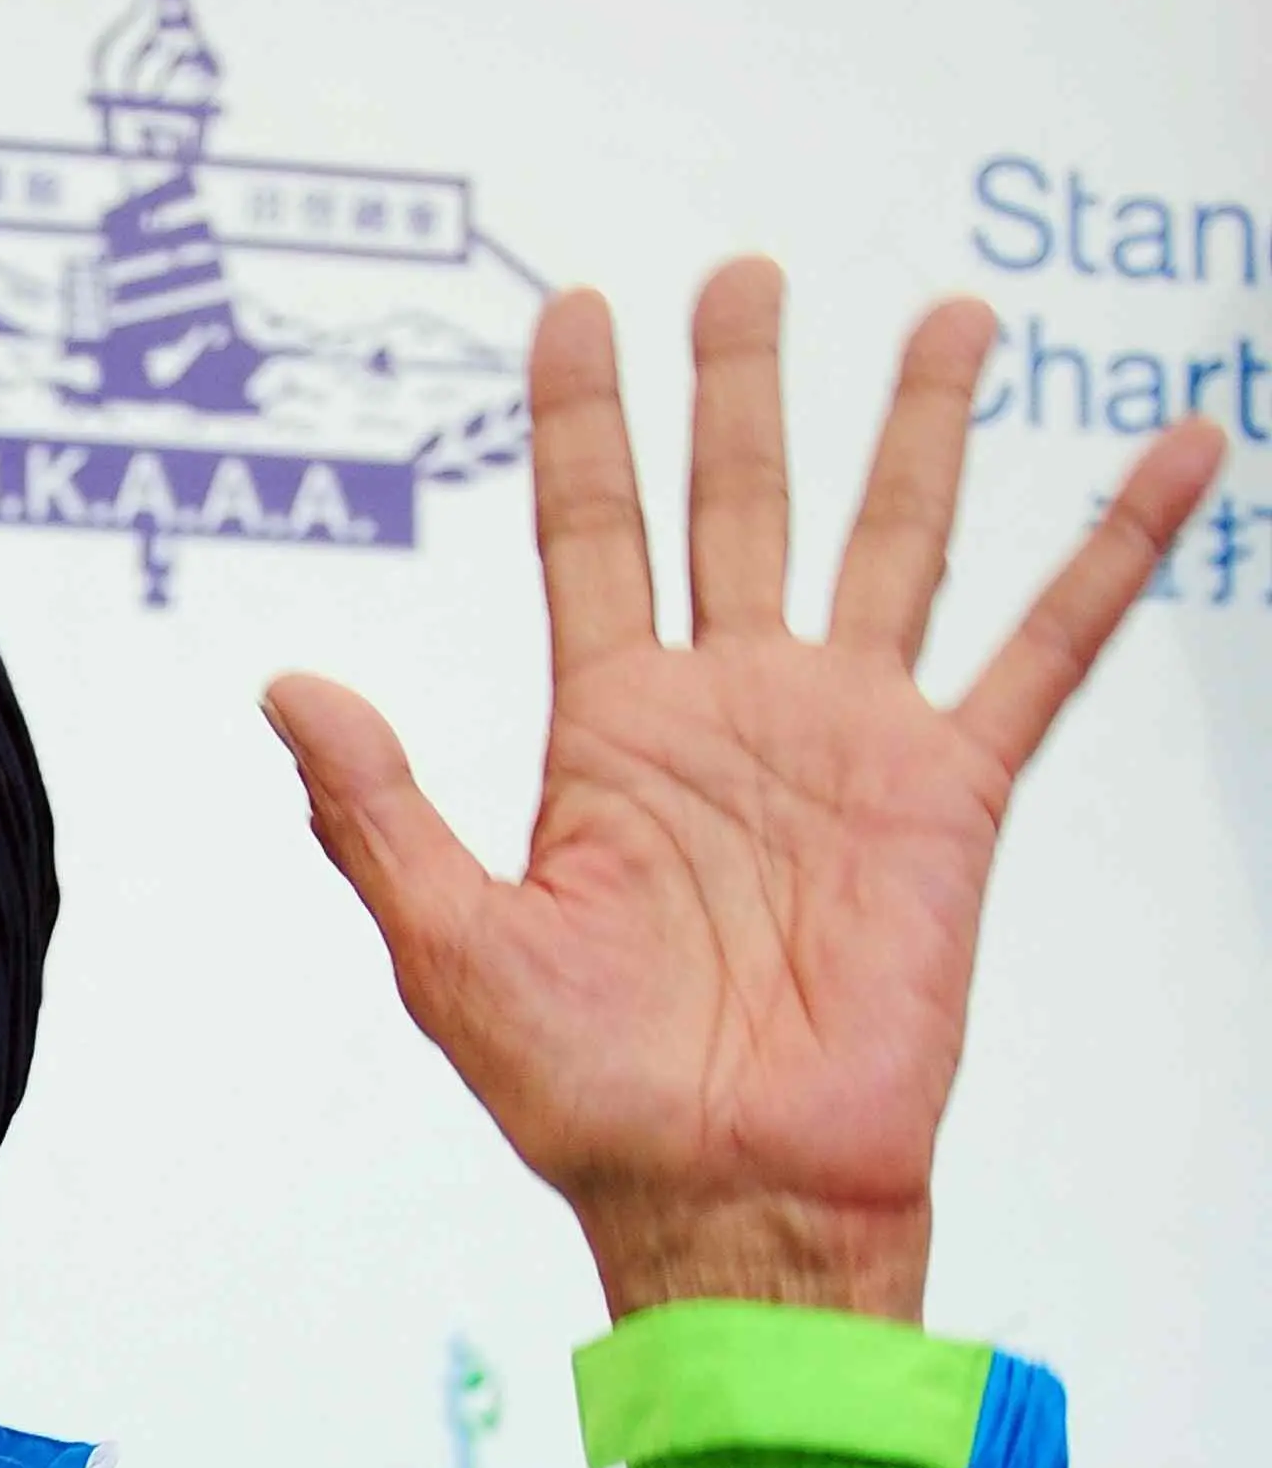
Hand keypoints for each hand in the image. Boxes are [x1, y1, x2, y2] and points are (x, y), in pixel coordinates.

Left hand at [262, 259, 1224, 1322]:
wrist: (727, 1193)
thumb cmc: (586, 1099)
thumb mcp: (449, 947)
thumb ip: (378, 809)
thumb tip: (289, 687)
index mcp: (610, 738)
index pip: (591, 539)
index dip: (581, 428)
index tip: (575, 313)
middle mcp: (732, 716)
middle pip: (737, 506)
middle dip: (738, 391)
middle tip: (739, 274)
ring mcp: (846, 744)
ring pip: (891, 543)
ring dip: (918, 430)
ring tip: (947, 315)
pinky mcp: (950, 794)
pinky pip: (1049, 650)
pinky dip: (1116, 549)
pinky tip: (1176, 451)